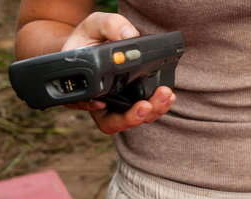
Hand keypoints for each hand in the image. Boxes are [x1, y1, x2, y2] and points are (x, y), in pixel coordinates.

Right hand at [61, 12, 175, 133]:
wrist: (100, 42)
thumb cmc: (92, 36)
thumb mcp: (95, 24)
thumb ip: (109, 26)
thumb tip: (129, 36)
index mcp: (82, 84)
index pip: (82, 103)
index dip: (90, 107)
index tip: (101, 102)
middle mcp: (98, 100)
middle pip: (112, 121)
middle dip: (131, 117)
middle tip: (146, 105)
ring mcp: (117, 103)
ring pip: (132, 120)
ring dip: (151, 112)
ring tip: (164, 95)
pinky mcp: (134, 101)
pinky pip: (146, 112)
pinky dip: (158, 106)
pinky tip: (168, 95)